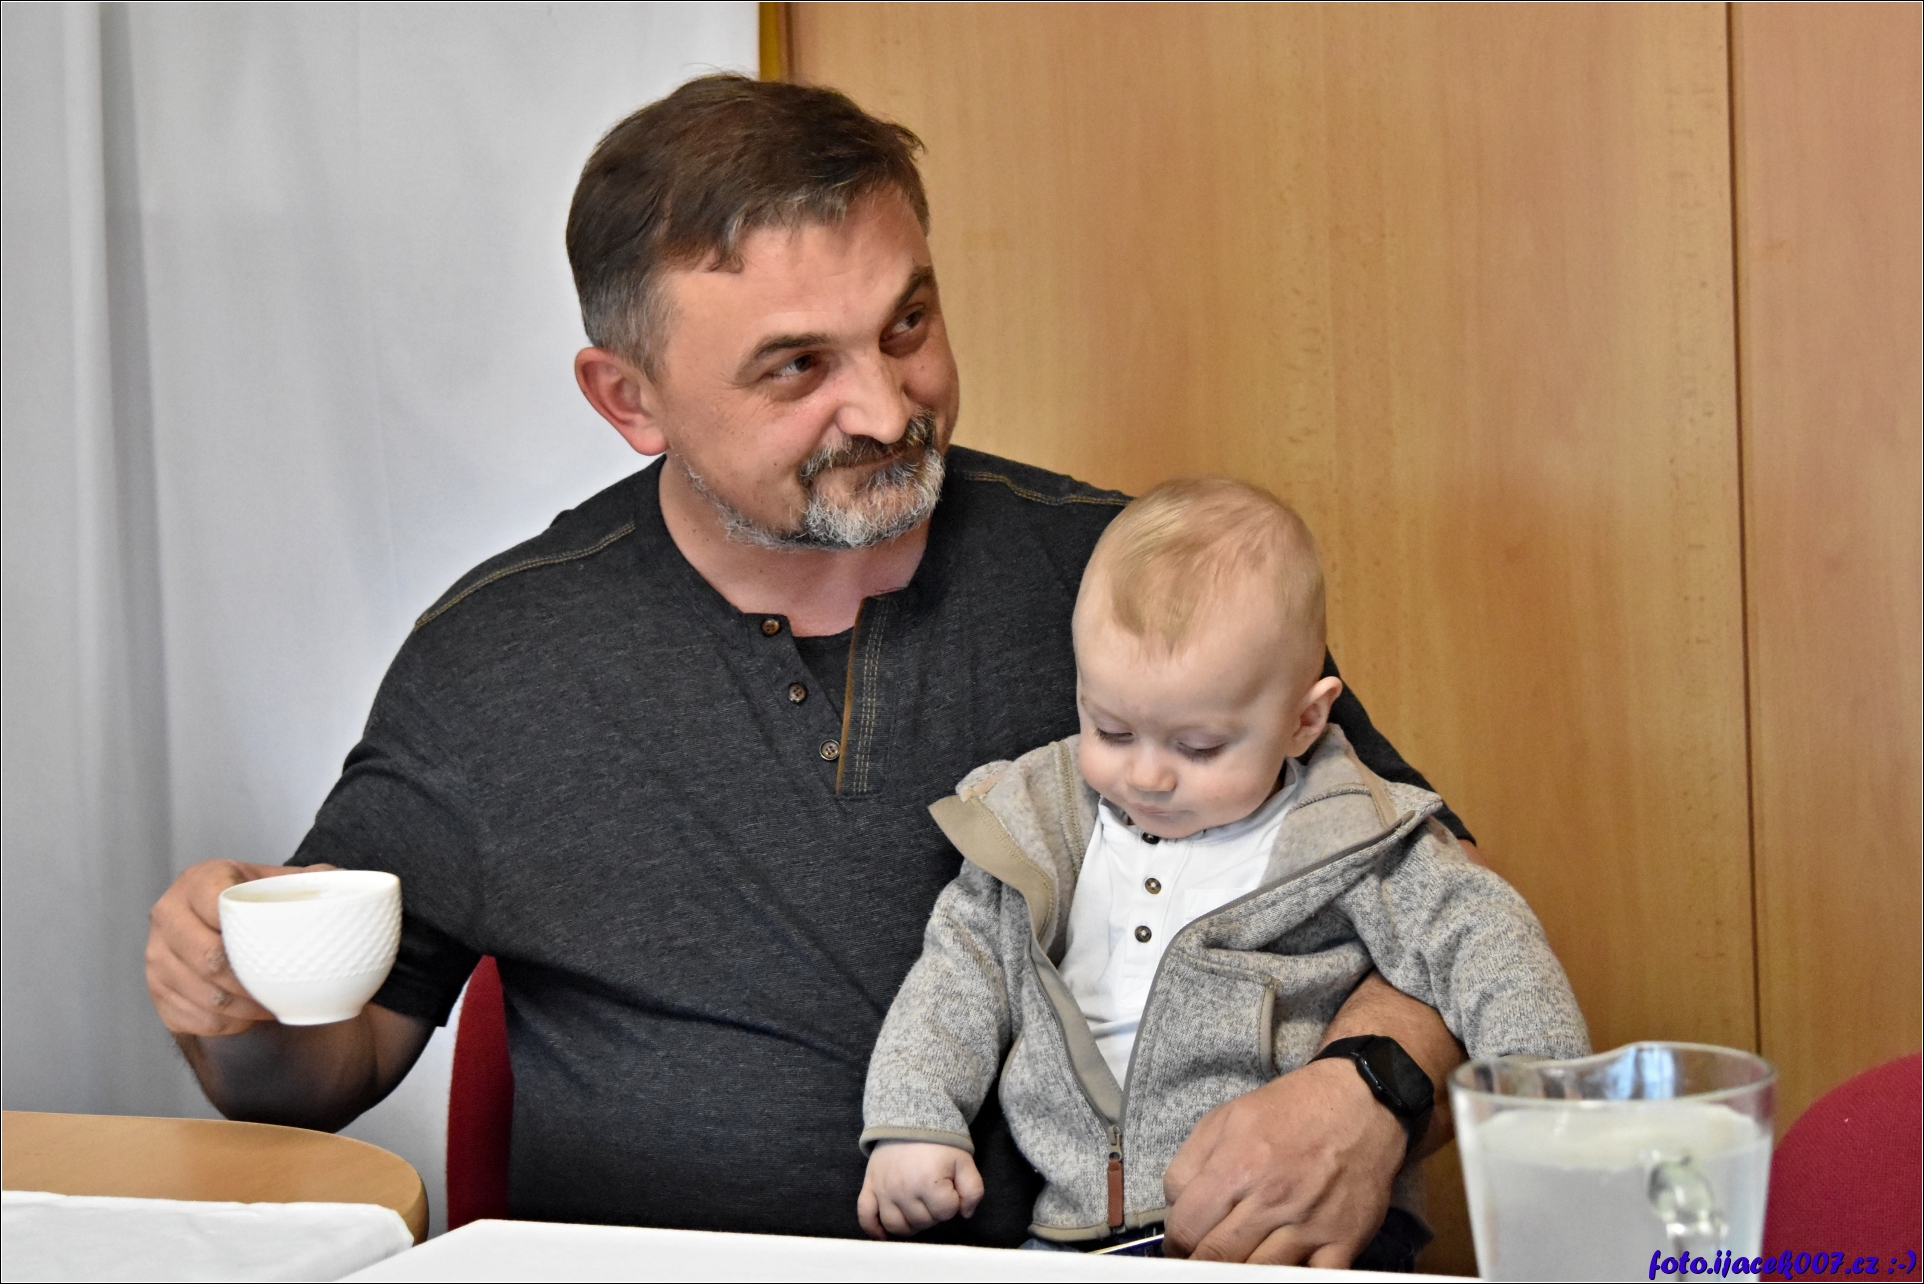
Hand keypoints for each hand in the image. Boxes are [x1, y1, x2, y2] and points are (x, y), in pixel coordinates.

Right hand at [146, 860, 330, 1035]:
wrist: (228, 926)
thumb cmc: (263, 902)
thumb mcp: (287, 881)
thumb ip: (318, 877)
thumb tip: (346, 885)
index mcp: (199, 880)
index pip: (215, 902)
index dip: (247, 928)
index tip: (277, 942)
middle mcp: (168, 915)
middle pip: (207, 959)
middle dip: (251, 980)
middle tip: (283, 987)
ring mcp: (156, 956)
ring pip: (203, 995)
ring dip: (245, 1008)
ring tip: (273, 1006)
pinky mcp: (156, 992)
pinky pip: (194, 1019)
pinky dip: (228, 1024)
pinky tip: (249, 1016)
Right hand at [856, 1141, 983, 1238]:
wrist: (908, 1117)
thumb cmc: (938, 1141)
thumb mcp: (964, 1161)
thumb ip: (973, 1189)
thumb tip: (965, 1213)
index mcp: (928, 1182)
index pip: (946, 1213)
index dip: (953, 1202)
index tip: (950, 1187)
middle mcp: (902, 1190)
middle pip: (923, 1222)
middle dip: (934, 1212)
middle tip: (935, 1194)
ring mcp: (883, 1190)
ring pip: (897, 1226)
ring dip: (911, 1224)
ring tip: (918, 1210)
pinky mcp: (869, 1187)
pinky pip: (866, 1216)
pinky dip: (874, 1229)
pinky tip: (884, 1235)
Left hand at [1162, 1056, 1405, 1265]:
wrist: (1361, 1103)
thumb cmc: (1290, 1111)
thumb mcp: (1225, 1118)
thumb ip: (1189, 1164)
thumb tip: (1174, 1207)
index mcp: (1237, 1166)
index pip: (1187, 1229)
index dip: (1176, 1245)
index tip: (1180, 1248)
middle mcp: (1272, 1198)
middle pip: (1218, 1258)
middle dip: (1202, 1265)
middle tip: (1203, 1261)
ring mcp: (1309, 1224)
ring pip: (1258, 1275)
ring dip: (1242, 1274)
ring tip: (1238, 1263)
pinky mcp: (1343, 1240)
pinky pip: (1312, 1282)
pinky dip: (1293, 1280)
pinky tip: (1280, 1268)